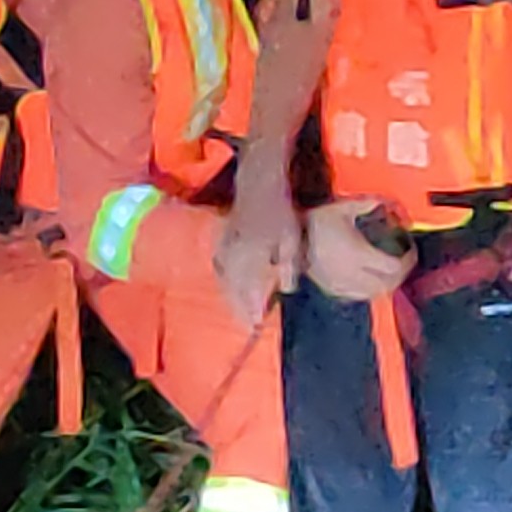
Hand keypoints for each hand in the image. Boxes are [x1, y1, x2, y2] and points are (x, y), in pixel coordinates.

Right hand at [216, 188, 300, 327]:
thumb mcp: (291, 238)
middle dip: (240, 309)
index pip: (250, 291)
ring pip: (224, 280)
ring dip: (230, 298)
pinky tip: (227, 287)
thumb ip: (288, 266)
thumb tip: (287, 290)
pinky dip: (223, 282)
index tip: (257, 325)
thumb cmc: (279, 212)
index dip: (252, 309)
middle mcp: (234, 256)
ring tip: (238, 313)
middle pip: (234, 289)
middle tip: (247, 327)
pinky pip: (219, 268)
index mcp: (252, 257)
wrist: (258, 184)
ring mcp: (225, 248)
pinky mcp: (222, 241)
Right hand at [303, 198, 415, 302]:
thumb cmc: (314, 223)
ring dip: (386, 285)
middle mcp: (353, 273)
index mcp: (359, 254)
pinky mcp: (332, 289)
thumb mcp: (343, 208)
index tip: (410, 251)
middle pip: (388, 284)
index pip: (394, 267)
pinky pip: (358, 296)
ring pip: (374, 294)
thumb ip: (368, 204)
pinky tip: (369, 281)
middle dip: (400, 275)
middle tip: (404, 263)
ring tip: (389, 273)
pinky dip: (369, 290)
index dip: (408, 261)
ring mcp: (342, 284)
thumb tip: (384, 202)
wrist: (289, 240)